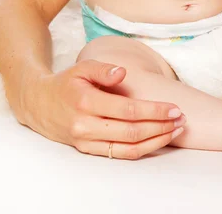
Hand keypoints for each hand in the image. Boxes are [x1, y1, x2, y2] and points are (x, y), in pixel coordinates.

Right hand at [24, 60, 184, 159]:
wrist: (39, 104)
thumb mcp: (82, 67)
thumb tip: (123, 72)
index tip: (174, 107)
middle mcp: (85, 126)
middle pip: (132, 131)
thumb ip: (103, 69)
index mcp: (86, 102)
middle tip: (181, 118)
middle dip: (161, 126)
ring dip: (156, 140)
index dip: (154, 111)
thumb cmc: (66, 83)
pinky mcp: (88, 150)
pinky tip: (158, 139)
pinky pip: (119, 154)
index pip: (128, 110)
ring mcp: (86, 141)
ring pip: (128, 147)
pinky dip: (142, 149)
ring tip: (176, 129)